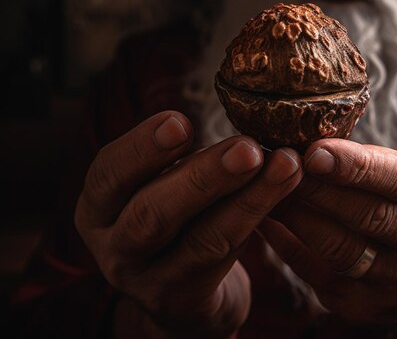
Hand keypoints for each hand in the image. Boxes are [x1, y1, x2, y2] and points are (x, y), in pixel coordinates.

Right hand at [74, 111, 302, 337]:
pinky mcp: (185, 299)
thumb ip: (174, 158)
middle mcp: (114, 248)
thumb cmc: (172, 220)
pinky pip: (226, 259)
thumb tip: (238, 110)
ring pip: (199, 240)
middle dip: (203, 177)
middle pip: (152, 214)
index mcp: (99, 208)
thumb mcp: (157, 188)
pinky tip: (284, 189)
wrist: (178, 291)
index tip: (180, 121)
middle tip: (248, 148)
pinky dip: (256, 220)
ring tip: (285, 165)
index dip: (141, 149)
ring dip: (247, 199)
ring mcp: (148, 280)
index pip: (107, 175)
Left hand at [260, 139, 396, 337]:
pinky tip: (269, 220)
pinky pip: (319, 274)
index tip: (314, 152)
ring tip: (268, 190)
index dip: (355, 167)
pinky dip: (288, 245)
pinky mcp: (369, 307)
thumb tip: (313, 145)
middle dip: (318, 189)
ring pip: (341, 249)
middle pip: (369, 216)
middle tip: (279, 166)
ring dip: (298, 217)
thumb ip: (373, 160)